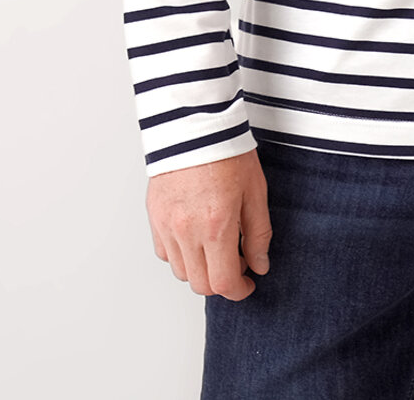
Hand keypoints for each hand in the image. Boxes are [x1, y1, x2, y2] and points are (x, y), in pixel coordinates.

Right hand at [146, 147, 271, 299]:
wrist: (195, 123)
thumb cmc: (228, 151)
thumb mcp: (256, 191)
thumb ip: (258, 233)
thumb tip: (260, 264)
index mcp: (217, 225)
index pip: (223, 283)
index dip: (239, 291)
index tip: (249, 283)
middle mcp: (187, 230)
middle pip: (201, 284)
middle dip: (221, 282)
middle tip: (236, 264)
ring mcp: (166, 225)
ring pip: (181, 271)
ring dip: (200, 269)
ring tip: (216, 246)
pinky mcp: (154, 216)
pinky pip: (164, 252)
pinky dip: (180, 254)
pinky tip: (195, 237)